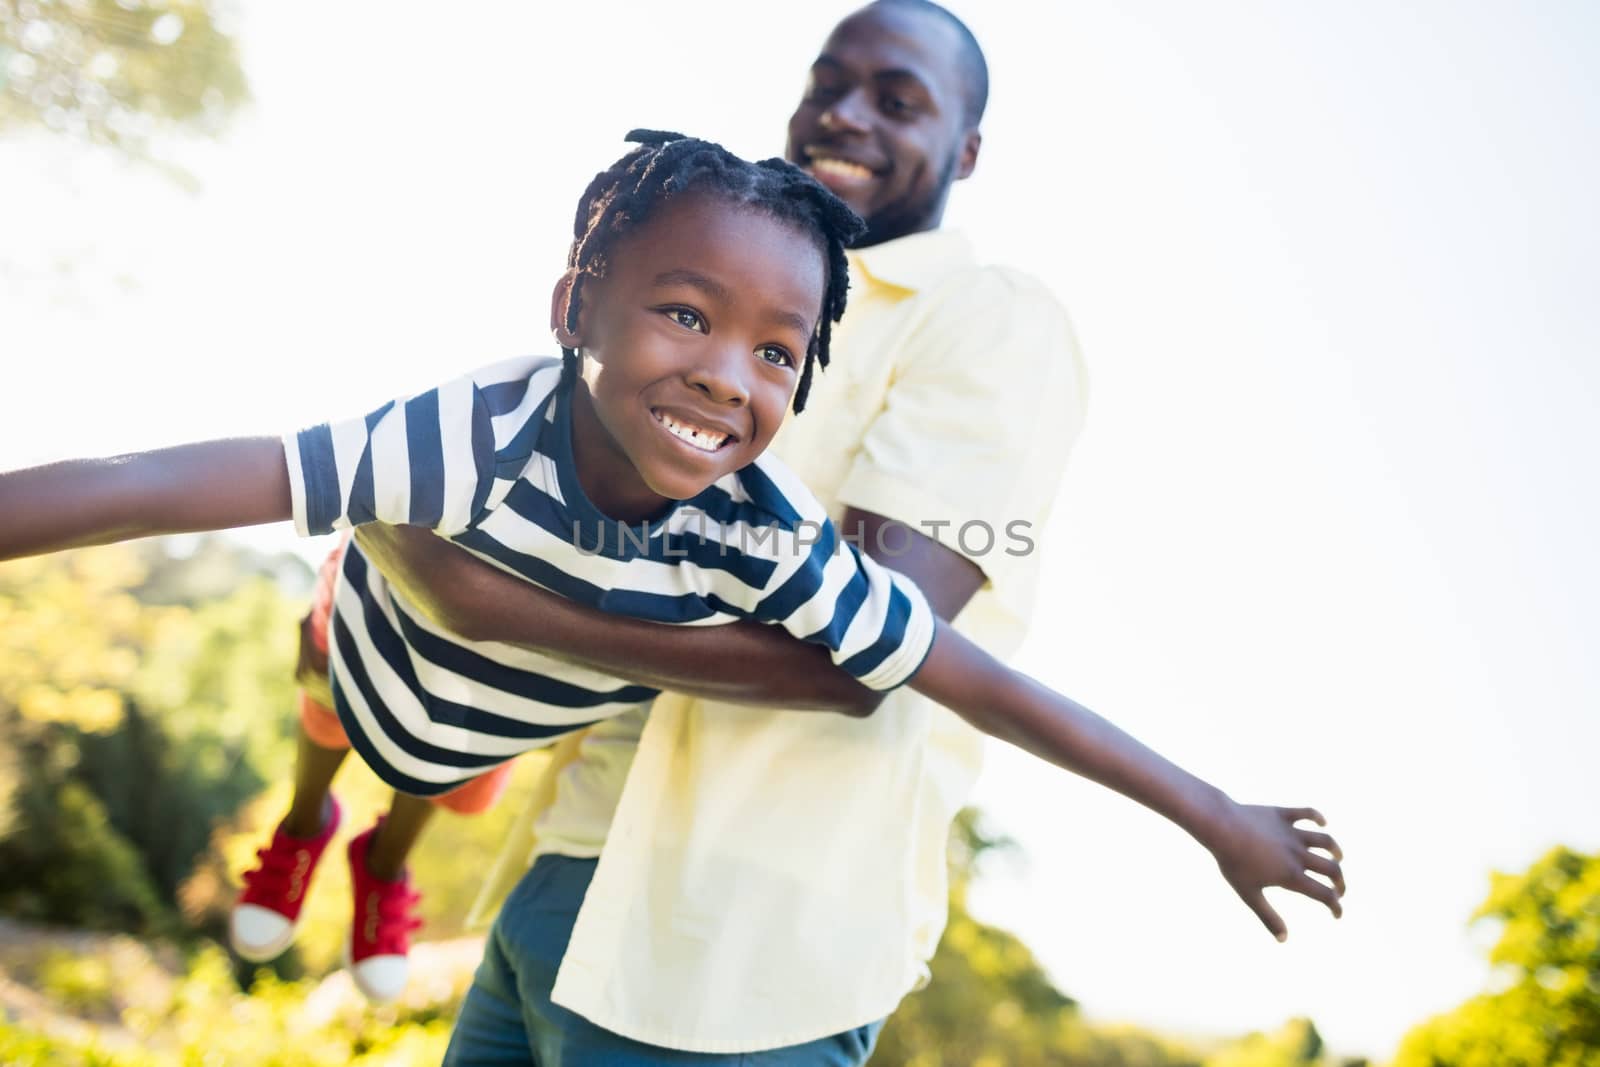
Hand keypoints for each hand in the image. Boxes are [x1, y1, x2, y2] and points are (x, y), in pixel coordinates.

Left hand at [1207, 803, 1343, 940]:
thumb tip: (1283, 940)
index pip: (1324, 895)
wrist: (1220, 827)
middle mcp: (1298, 854)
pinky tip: (1322, 823)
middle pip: (1332, 869)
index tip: (1337, 913)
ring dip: (1336, 850)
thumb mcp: (1249, 894)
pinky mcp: (1283, 814)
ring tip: (1338, 858)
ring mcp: (1292, 833)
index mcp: (1292, 876)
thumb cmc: (1232, 863)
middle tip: (1338, 889)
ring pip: (1325, 841)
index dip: (1336, 906)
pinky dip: (1318, 817)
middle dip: (1341, 882)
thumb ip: (1268, 917)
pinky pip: (1307, 812)